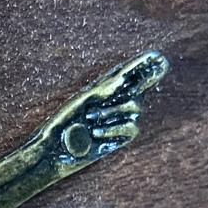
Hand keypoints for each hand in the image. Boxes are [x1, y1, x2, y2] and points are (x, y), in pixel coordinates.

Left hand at [40, 50, 166, 167]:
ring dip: (111, 114)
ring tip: (89, 120)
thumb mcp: (79, 103)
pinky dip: (113, 129)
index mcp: (103, 91)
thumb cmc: (60, 124)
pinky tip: (95, 132)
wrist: (52, 152)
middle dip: (119, 100)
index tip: (156, 55)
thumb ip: (102, 90)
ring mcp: (117, 121)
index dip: (141, 66)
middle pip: (137, 93)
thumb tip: (121, 79)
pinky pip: (130, 128)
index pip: (127, 76)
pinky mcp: (117, 139)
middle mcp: (113, 104)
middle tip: (93, 110)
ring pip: (135, 108)